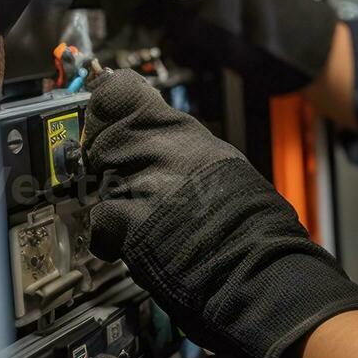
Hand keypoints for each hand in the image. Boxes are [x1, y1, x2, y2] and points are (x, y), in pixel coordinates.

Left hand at [82, 69, 357, 357]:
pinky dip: (112, 236)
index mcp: (184, 130)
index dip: (105, 104)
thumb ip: (179, 147)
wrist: (257, 266)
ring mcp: (142, 185)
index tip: (105, 113)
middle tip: (127, 175)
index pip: (118, 90)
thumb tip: (154, 138)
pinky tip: (135, 243)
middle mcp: (159, 150)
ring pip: (99, 178)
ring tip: (145, 213)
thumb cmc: (252, 222)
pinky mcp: (129, 225)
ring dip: (114, 195)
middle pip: (101, 135)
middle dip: (106, 155)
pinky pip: (101, 221)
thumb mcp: (221, 161)